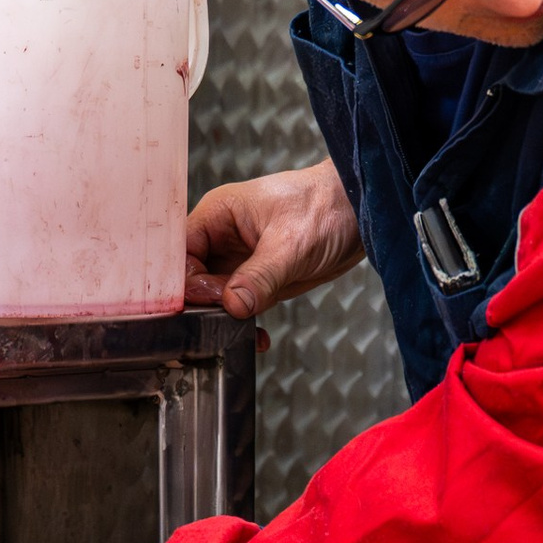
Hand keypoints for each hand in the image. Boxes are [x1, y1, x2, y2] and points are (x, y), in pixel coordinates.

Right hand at [186, 159, 363, 322]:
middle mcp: (223, 237)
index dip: (185, 281)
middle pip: (192, 278)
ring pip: (215, 296)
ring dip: (223, 319)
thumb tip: (232, 305)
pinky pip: (241, 305)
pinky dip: (245, 323)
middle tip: (221, 323)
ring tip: (237, 334)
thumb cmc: (327, 206)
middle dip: (203, 305)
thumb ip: (259, 276)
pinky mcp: (259, 278)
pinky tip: (257, 336)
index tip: (199, 304)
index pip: (180, 251)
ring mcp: (240, 260)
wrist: (361, 213)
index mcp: (219, 214)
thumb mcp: (291, 243)